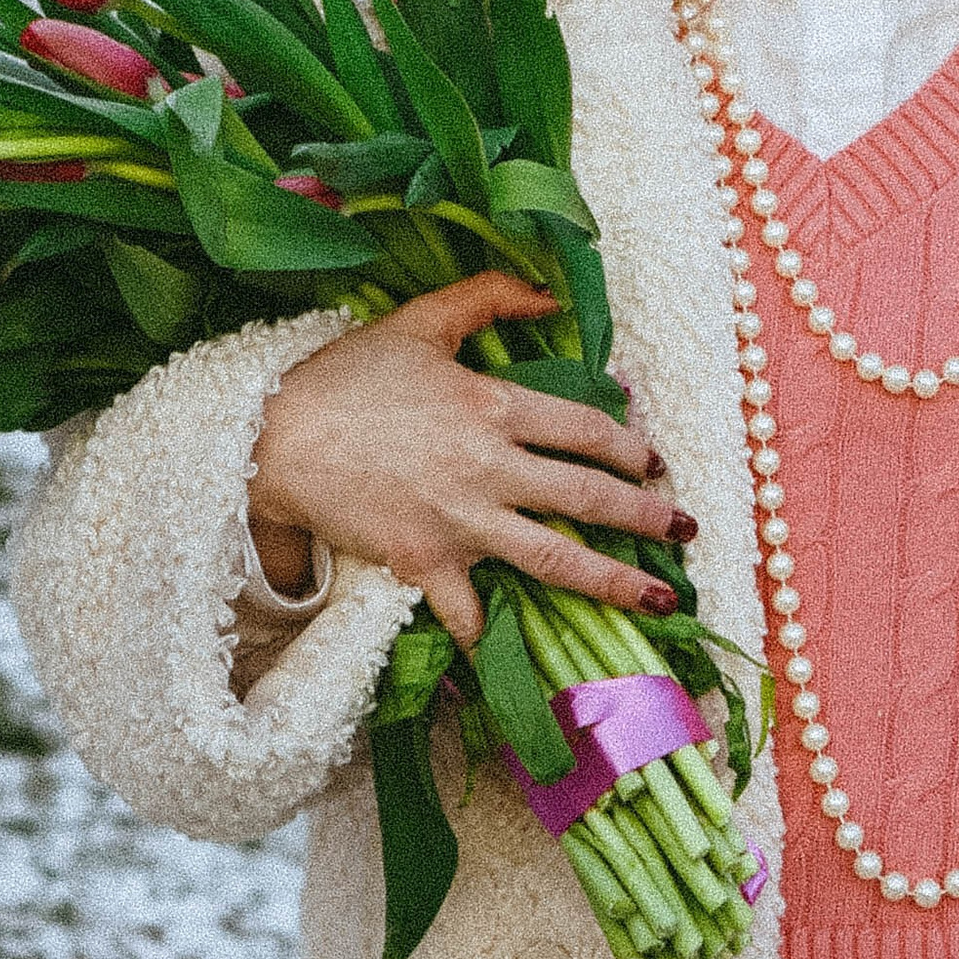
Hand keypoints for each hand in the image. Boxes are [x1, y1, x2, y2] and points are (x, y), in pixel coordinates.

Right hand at [248, 273, 691, 645]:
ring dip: (615, 583)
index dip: (631, 448)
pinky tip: (526, 662)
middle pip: (590, 497)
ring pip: (556, 560)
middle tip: (687, 530)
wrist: (272, 439)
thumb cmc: (344, 376)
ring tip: (659, 603)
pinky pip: (470, 614)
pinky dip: (495, 640)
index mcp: (495, 406)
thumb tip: (552, 295)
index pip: (588, 430)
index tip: (654, 464)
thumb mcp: (421, 321)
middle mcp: (492, 468)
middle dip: (649, 517)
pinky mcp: (426, 564)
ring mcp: (462, 523)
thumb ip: (489, 296)